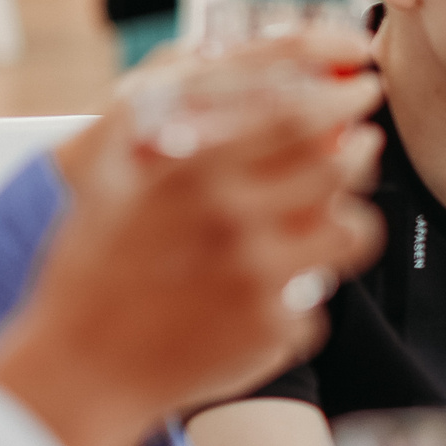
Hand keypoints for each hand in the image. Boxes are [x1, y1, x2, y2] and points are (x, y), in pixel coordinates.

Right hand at [0, 38, 383, 445]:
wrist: (83, 369)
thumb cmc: (100, 268)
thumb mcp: (117, 182)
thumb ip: (174, 131)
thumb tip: (228, 75)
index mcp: (193, 171)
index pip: (296, 115)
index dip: (341, 96)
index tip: (361, 86)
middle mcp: (232, 217)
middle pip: (339, 165)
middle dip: (360, 148)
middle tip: (362, 141)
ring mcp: (260, 273)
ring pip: (352, 228)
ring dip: (350, 218)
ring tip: (331, 217)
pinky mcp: (278, 324)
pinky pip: (323, 292)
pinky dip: (305, 288)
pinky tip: (272, 289)